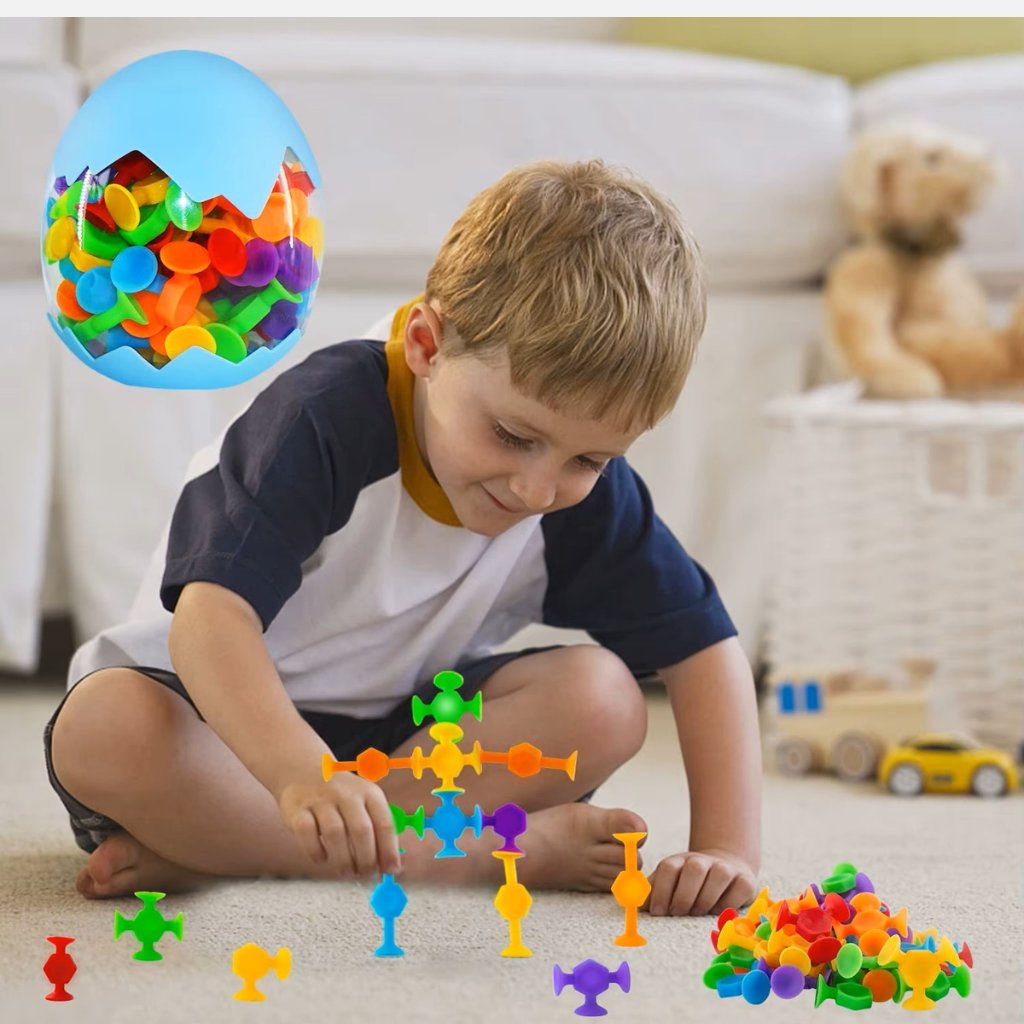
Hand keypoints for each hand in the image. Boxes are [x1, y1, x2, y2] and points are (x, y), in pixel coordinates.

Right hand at [277, 773, 400, 879]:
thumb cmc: (340, 796)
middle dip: (366, 859)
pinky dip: (315, 852)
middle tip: (365, 874)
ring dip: (343, 860)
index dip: (389, 850)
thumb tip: (390, 865)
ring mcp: (321, 800)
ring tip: (347, 872)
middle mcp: (347, 794)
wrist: (303, 771)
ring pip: (335, 834)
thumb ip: (376, 829)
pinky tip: (322, 859)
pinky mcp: (298, 809)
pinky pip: (307, 834)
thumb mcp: (363, 801)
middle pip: (361, 830)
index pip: (384, 823)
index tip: (391, 870)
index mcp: (369, 792)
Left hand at [643, 848, 756, 916]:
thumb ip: (652, 893)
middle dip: (684, 895)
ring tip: (696, 913)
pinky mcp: (745, 880)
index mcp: (680, 861)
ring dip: (705, 899)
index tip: (658, 912)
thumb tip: (633, 906)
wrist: (727, 868)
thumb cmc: (691, 885)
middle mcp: (703, 861)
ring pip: (718, 876)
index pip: (668, 868)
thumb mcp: (670, 884)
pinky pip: (738, 891)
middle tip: (678, 913)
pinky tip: (718, 913)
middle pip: (694, 869)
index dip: (661, 890)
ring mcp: (726, 868)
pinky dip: (728, 903)